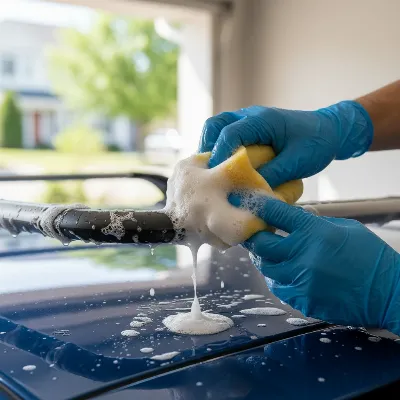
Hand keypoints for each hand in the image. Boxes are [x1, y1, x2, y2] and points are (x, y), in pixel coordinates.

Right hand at [200, 101, 372, 187]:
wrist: (330, 130)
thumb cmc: (317, 143)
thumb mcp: (297, 162)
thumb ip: (272, 175)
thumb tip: (247, 191)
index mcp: (263, 120)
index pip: (230, 133)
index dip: (219, 155)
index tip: (216, 176)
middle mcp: (250, 116)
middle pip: (215, 124)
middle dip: (206, 147)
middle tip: (206, 170)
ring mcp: (248, 120)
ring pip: (218, 128)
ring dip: (211, 148)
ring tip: (211, 170)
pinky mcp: (250, 129)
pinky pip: (227, 134)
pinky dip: (220, 149)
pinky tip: (224, 167)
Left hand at [230, 194, 399, 333]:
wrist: (389, 293)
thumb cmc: (371, 257)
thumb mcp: (346, 229)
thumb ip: (317, 222)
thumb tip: (296, 213)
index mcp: (315, 232)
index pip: (277, 214)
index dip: (259, 207)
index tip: (247, 202)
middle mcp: (303, 255)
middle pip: (262, 244)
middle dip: (254, 238)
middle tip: (254, 235)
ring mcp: (301, 281)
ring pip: (266, 269)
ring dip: (265, 260)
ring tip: (271, 255)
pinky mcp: (303, 300)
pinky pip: (279, 288)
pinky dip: (278, 279)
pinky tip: (286, 274)